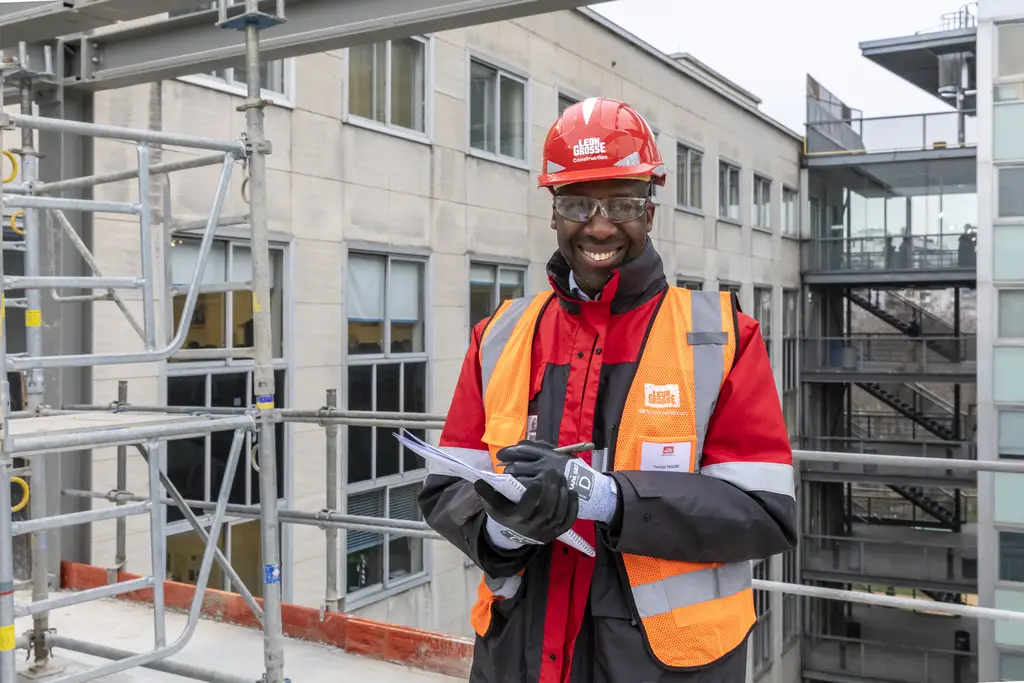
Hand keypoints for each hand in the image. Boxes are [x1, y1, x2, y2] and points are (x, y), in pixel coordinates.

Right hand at [474, 468, 577, 544]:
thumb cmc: (505, 512)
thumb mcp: (493, 504)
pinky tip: (571, 492)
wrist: (517, 532)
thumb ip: (488, 493)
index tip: (537, 479)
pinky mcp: (558, 532)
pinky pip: (568, 521)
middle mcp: (533, 528)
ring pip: (558, 514)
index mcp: (516, 520)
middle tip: (553, 472)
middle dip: (551, 490)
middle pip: (546, 510)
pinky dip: (572, 507)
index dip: (533, 495)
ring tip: (562, 478)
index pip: (526, 509)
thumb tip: (478, 481)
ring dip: (562, 495)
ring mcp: (547, 531)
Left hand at [498, 440, 619, 523]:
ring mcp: (543, 479)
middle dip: (507, 464)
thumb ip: (544, 450)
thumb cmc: (573, 470)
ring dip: (510, 476)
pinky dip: (516, 487)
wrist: (588, 489)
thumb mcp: (562, 455)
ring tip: (509, 477)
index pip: (524, 448)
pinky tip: (514, 488)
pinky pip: (524, 488)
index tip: (503, 454)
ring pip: (518, 476)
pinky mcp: (543, 492)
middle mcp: (544, 464)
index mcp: (549, 453)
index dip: (510, 450)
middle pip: (518, 462)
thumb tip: (522, 446)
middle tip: (503, 465)